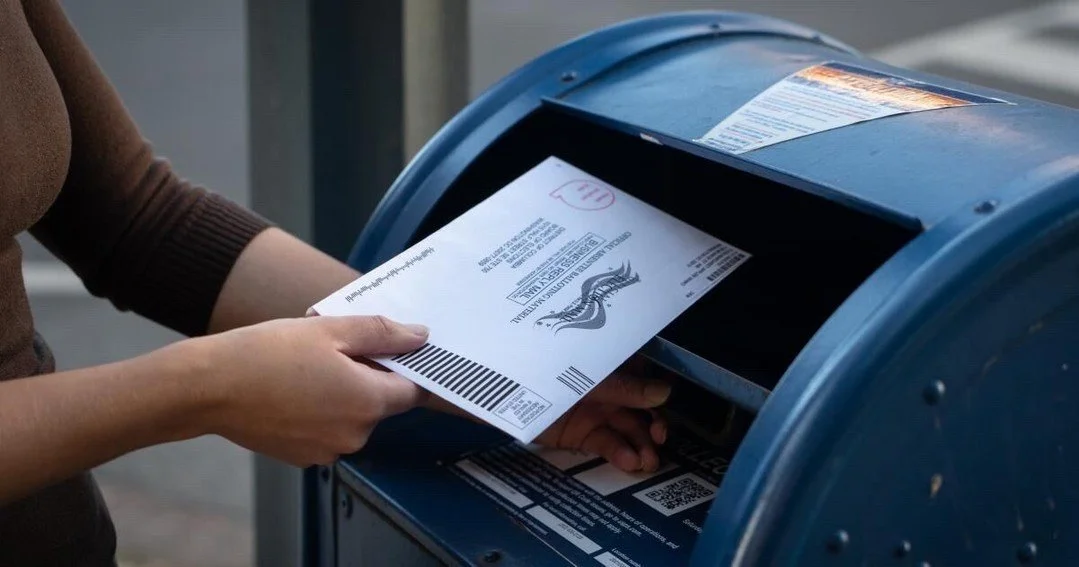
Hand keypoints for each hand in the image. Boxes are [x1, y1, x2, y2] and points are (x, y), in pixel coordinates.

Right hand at [195, 315, 430, 466]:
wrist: (208, 388)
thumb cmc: (266, 354)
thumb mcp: (330, 329)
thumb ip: (382, 333)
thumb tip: (420, 336)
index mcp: (368, 402)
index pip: (414, 390)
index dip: (405, 366)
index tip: (388, 349)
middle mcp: (355, 435)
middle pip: (382, 403)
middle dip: (367, 376)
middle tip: (333, 350)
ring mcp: (329, 451)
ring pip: (353, 417)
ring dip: (342, 395)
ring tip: (306, 369)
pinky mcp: (304, 458)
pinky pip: (328, 432)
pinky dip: (320, 413)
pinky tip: (293, 391)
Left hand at [533, 357, 670, 472]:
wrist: (504, 394)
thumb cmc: (547, 372)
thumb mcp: (589, 379)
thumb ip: (624, 388)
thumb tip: (665, 392)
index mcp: (612, 366)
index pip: (646, 377)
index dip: (661, 392)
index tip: (669, 405)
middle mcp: (610, 389)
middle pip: (642, 408)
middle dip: (655, 424)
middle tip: (660, 438)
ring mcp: (597, 413)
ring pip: (628, 429)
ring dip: (643, 445)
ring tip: (648, 462)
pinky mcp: (584, 435)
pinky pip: (608, 444)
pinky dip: (621, 453)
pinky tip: (630, 462)